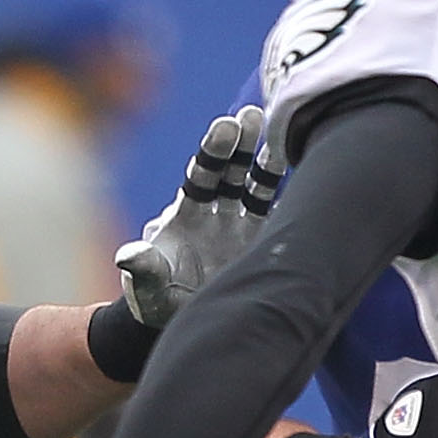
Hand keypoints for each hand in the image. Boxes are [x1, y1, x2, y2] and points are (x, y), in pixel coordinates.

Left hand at [115, 107, 275, 328]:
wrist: (181, 322)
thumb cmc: (156, 299)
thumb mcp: (148, 285)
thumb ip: (143, 267)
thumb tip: (127, 254)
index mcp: (186, 214)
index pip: (201, 176)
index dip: (213, 152)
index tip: (225, 126)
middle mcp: (215, 214)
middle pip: (229, 173)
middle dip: (240, 145)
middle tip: (251, 114)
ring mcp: (240, 228)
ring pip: (256, 189)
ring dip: (267, 164)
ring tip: (283, 132)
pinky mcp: (260, 245)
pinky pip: (278, 218)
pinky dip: (291, 201)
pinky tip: (309, 181)